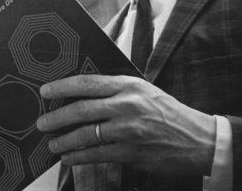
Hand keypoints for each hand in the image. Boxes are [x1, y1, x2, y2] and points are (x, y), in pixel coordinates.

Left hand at [36, 75, 215, 175]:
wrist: (200, 139)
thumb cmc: (169, 113)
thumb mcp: (144, 91)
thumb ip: (116, 90)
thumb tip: (83, 91)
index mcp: (128, 86)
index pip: (88, 83)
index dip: (62, 87)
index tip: (45, 91)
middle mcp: (127, 105)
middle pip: (82, 109)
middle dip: (56, 117)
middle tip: (41, 122)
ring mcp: (129, 130)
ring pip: (86, 135)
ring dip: (64, 140)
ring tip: (52, 143)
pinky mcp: (132, 153)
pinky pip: (97, 154)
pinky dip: (79, 157)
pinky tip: (69, 157)